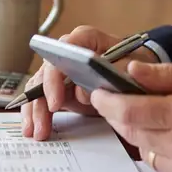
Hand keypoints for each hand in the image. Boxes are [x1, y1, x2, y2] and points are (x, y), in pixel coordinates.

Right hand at [20, 26, 157, 140]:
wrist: (137, 73)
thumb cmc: (135, 66)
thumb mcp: (134, 69)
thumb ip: (113, 74)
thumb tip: (85, 90)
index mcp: (87, 39)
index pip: (65, 49)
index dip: (56, 75)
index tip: (56, 102)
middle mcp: (69, 51)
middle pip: (47, 71)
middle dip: (41, 99)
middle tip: (43, 123)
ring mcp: (62, 69)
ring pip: (39, 85)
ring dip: (35, 109)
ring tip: (35, 132)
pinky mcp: (59, 86)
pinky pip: (41, 97)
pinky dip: (36, 113)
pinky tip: (34, 129)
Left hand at [90, 62, 171, 171]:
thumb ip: (170, 76)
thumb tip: (132, 70)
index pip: (130, 111)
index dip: (107, 102)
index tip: (97, 92)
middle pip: (130, 131)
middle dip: (119, 115)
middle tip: (116, 100)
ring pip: (141, 150)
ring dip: (140, 134)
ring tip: (156, 119)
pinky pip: (158, 168)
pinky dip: (157, 153)